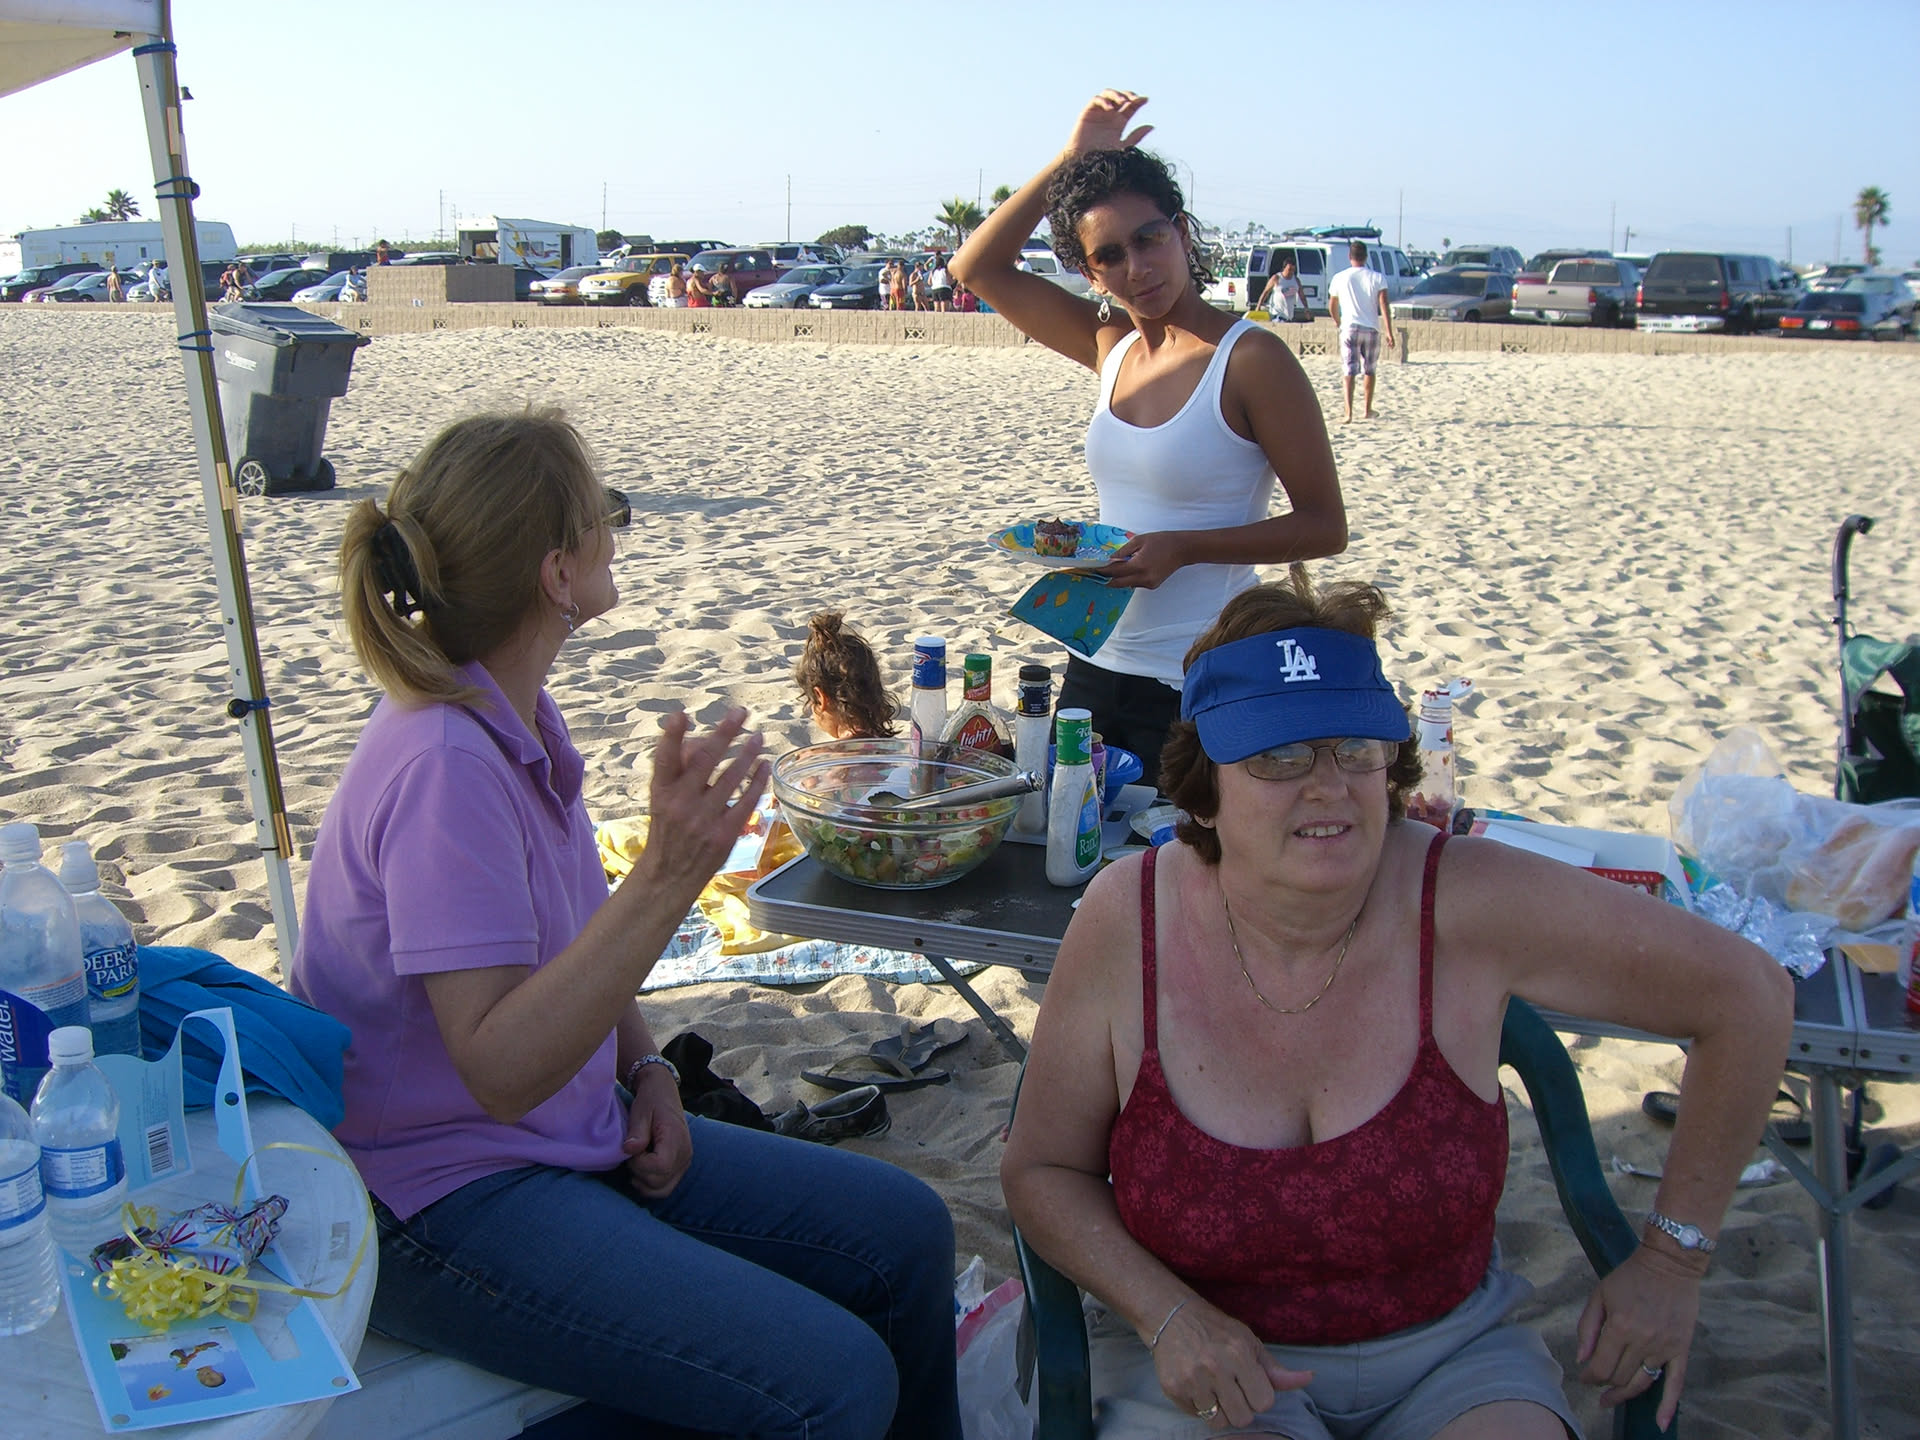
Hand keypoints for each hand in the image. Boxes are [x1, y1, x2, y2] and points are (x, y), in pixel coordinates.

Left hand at [623, 1066, 692, 1198]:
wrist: (663, 1093)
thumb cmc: (651, 1100)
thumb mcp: (640, 1112)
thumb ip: (636, 1132)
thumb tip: (629, 1150)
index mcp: (676, 1137)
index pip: (661, 1166)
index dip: (640, 1164)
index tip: (631, 1150)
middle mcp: (685, 1153)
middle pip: (660, 1181)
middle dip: (639, 1173)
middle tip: (632, 1155)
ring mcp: (685, 1162)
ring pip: (663, 1190)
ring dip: (644, 1183)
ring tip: (636, 1163)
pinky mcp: (681, 1167)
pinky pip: (666, 1187)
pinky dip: (651, 1186)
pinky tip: (641, 1170)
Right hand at [636, 707, 769, 903]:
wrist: (670, 875)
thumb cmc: (669, 828)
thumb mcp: (662, 798)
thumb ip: (678, 770)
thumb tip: (700, 739)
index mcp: (660, 792)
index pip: (664, 759)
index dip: (671, 735)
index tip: (681, 714)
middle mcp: (680, 803)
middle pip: (705, 760)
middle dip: (724, 732)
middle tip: (740, 712)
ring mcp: (703, 820)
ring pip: (731, 777)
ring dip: (748, 753)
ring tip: (758, 737)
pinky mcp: (724, 834)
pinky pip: (746, 801)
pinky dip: (758, 780)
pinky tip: (765, 766)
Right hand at [1066, 90, 1152, 157]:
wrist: (1083, 162)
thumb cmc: (1101, 158)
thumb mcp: (1123, 147)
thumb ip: (1136, 137)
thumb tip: (1152, 126)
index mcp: (1119, 122)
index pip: (1130, 107)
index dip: (1138, 101)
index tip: (1145, 100)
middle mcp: (1109, 115)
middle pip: (1120, 97)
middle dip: (1128, 95)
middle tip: (1134, 99)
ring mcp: (1098, 112)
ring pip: (1108, 94)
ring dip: (1116, 95)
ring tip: (1122, 102)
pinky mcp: (1087, 113)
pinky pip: (1095, 100)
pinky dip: (1103, 101)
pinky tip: (1110, 108)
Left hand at [1100, 531, 1188, 589]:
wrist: (1182, 549)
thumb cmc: (1161, 541)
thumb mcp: (1139, 541)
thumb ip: (1122, 552)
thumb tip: (1109, 559)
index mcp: (1138, 565)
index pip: (1114, 571)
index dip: (1102, 571)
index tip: (1092, 570)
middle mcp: (1143, 578)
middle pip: (1117, 583)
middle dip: (1106, 579)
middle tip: (1095, 575)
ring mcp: (1149, 583)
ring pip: (1126, 584)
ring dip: (1118, 579)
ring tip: (1111, 570)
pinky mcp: (1153, 585)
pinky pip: (1135, 583)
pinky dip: (1130, 578)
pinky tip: (1130, 569)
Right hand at [1150, 1298, 1309, 1429]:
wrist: (1172, 1317)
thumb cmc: (1218, 1331)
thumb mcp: (1249, 1342)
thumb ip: (1276, 1369)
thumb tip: (1309, 1378)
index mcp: (1239, 1354)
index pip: (1264, 1402)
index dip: (1258, 1395)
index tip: (1249, 1382)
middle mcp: (1215, 1368)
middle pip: (1243, 1418)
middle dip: (1241, 1406)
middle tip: (1231, 1387)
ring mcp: (1192, 1380)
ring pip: (1219, 1422)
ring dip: (1220, 1410)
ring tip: (1214, 1389)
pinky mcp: (1174, 1389)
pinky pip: (1197, 1416)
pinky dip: (1200, 1406)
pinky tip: (1197, 1385)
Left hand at [1575, 1244, 1703, 1430]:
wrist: (1670, 1265)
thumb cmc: (1631, 1277)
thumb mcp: (1600, 1295)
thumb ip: (1587, 1327)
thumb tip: (1582, 1359)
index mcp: (1620, 1326)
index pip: (1601, 1366)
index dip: (1590, 1376)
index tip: (1584, 1375)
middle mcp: (1643, 1340)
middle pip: (1620, 1377)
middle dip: (1604, 1382)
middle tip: (1597, 1380)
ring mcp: (1664, 1347)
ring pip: (1641, 1383)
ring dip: (1624, 1394)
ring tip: (1610, 1399)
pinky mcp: (1681, 1349)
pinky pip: (1676, 1383)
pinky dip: (1668, 1406)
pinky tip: (1660, 1423)